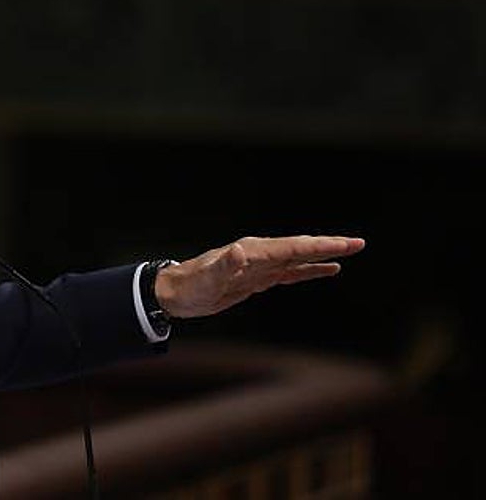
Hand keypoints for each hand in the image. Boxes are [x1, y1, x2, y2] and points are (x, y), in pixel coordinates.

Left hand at [155, 235, 364, 319]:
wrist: (176, 293)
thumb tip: (240, 252)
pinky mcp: (259, 278)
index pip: (292, 247)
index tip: (345, 244)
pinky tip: (328, 269)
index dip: (320, 245)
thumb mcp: (207, 279)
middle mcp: (259, 254)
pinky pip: (291, 272)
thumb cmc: (190, 286)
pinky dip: (310, 269)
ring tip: (350, 251)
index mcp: (252, 251)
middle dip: (330, 246)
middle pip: (300, 248)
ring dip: (324, 254)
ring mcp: (260, 265)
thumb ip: (224, 266)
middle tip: (359, 243)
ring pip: (299, 258)